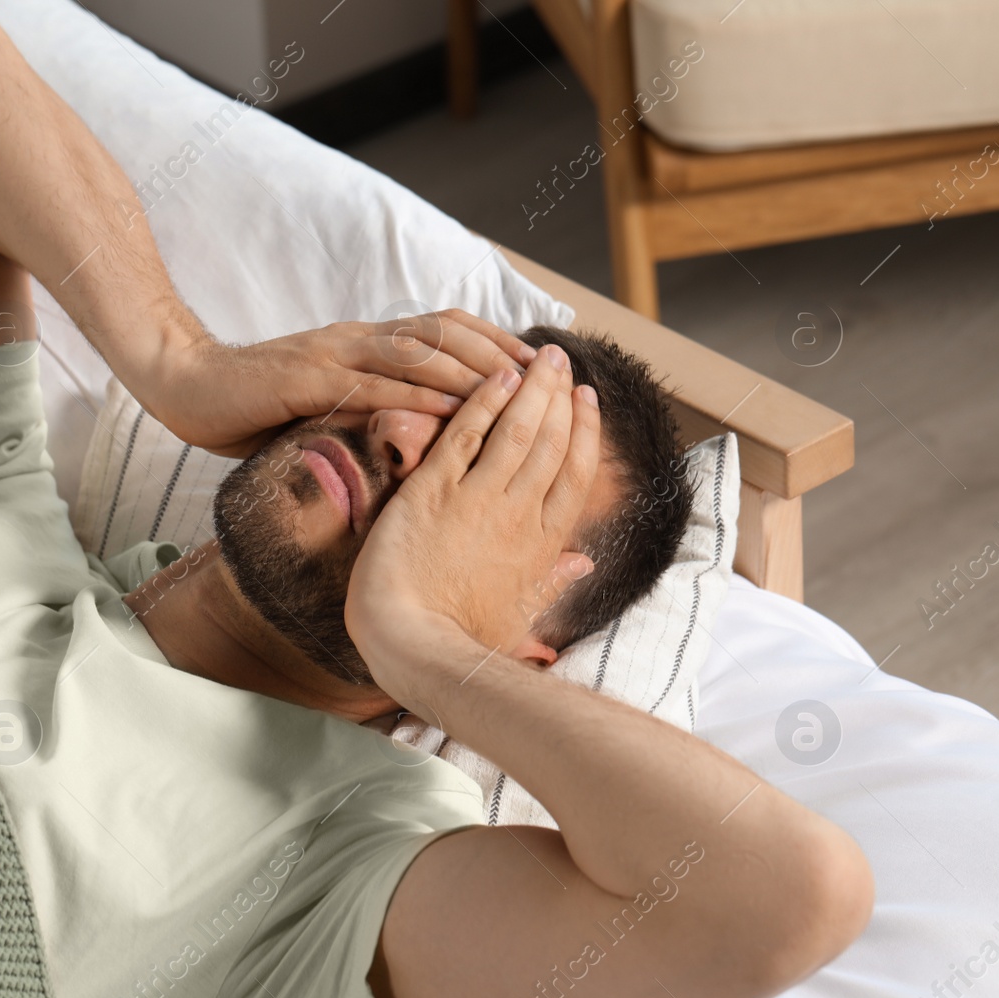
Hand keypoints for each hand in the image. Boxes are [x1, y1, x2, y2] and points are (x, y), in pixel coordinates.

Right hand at [138, 310, 536, 457]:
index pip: (444, 330)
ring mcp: (331, 355)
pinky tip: (449, 416)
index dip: (495, 344)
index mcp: (365, 344)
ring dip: (469, 371)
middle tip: (546, 379)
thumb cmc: (254, 406)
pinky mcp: (304, 378)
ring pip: (416, 351)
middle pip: (444, 331)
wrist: (185, 387)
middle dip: (498, 351)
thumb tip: (418, 436)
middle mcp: (357, 340)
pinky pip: (370, 385)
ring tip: (515, 394)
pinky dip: (416, 398)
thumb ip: (366, 408)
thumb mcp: (322, 405)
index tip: (540, 371)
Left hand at [343, 344, 600, 705]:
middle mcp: (517, 514)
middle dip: (559, 396)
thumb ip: (553, 582)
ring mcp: (476, 499)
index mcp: (542, 544)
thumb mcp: (522, 616)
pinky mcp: (432, 491)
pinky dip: (482, 403)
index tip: (586, 401)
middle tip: (562, 361)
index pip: (574, 475)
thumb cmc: (463, 639)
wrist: (411, 641)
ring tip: (539, 356)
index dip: (584, 432)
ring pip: (515, 431)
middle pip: (549, 442)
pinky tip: (494, 378)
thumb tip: (584, 564)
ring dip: (531, 389)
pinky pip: (463, 436)